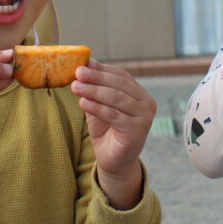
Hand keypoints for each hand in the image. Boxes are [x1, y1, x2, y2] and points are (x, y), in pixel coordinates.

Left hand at [71, 60, 155, 209]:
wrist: (114, 161)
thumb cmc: (107, 131)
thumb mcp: (99, 105)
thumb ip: (95, 87)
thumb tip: (87, 63)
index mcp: (140, 93)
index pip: (121, 75)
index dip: (101, 69)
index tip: (83, 64)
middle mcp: (147, 103)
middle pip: (118, 85)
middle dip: (96, 77)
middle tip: (78, 73)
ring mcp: (144, 117)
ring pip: (115, 98)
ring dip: (93, 91)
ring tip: (75, 87)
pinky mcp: (137, 130)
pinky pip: (113, 115)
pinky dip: (96, 107)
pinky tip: (83, 102)